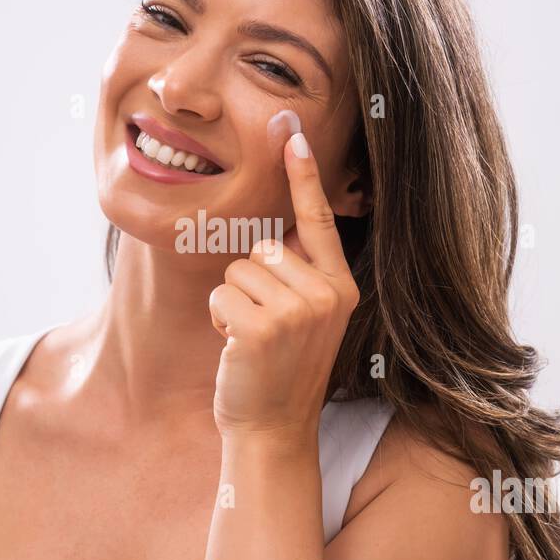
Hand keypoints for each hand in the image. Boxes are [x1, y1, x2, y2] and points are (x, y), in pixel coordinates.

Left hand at [208, 125, 359, 442]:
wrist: (272, 430)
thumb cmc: (278, 370)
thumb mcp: (304, 318)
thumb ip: (299, 274)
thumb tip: (280, 229)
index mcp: (341, 286)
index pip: (319, 219)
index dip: (302, 173)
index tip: (291, 129)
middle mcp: (328, 294)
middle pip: (263, 245)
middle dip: (248, 282)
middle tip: (262, 327)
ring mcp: (300, 310)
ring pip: (238, 269)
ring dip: (231, 303)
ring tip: (251, 339)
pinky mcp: (266, 326)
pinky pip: (221, 295)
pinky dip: (218, 321)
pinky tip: (237, 349)